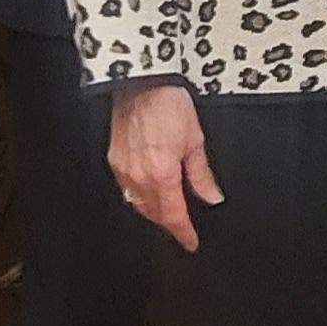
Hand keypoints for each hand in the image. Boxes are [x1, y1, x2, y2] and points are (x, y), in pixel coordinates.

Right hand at [108, 82, 223, 251]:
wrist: (141, 82)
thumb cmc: (168, 104)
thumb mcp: (195, 140)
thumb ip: (202, 174)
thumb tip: (212, 197)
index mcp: (163, 174)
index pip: (173, 216)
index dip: (183, 233)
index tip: (191, 242)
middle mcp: (139, 177)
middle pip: (154, 214)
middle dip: (169, 224)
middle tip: (183, 228)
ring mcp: (123, 170)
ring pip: (138, 205)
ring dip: (154, 213)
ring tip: (168, 213)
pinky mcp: (114, 160)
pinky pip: (127, 190)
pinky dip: (140, 197)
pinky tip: (150, 193)